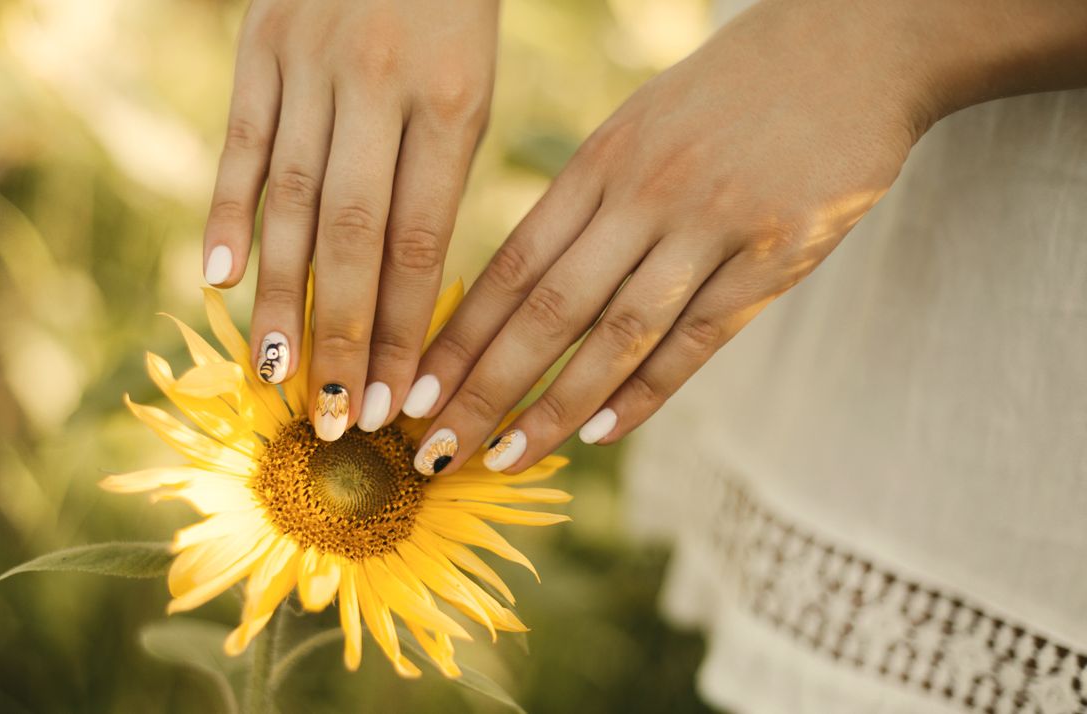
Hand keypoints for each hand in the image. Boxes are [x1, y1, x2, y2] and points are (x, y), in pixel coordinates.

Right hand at [202, 0, 496, 440]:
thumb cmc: (446, 18)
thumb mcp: (468, 90)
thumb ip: (433, 181)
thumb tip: (400, 296)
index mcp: (451, 103)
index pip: (422, 241)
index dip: (407, 329)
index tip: (399, 402)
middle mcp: (377, 86)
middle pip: (354, 236)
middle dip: (346, 335)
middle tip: (338, 417)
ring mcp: (310, 64)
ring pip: (290, 201)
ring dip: (280, 295)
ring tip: (276, 372)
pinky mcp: (257, 47)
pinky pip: (239, 142)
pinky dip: (227, 212)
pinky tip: (218, 279)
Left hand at [405, 0, 948, 474]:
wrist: (851, 45)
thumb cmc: (730, 92)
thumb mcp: (639, 128)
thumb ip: (588, 202)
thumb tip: (525, 284)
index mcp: (601, 164)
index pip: (512, 267)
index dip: (459, 337)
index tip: (414, 390)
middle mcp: (644, 197)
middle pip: (548, 312)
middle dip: (485, 388)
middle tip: (435, 449)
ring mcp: (710, 228)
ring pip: (617, 336)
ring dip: (555, 407)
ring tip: (505, 457)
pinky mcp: (776, 257)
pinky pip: (698, 339)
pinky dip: (647, 390)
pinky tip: (601, 431)